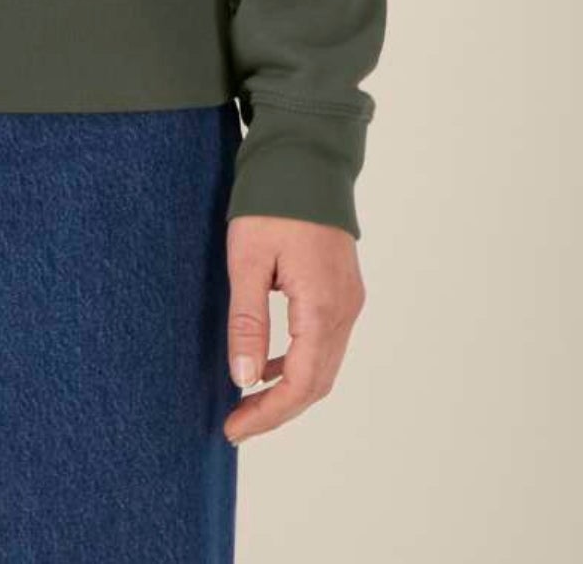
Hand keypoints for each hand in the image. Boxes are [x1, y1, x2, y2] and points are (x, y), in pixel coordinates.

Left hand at [223, 213, 365, 444]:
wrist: (306, 154)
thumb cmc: (272, 201)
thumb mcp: (247, 259)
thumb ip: (248, 321)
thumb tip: (244, 379)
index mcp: (322, 306)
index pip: (301, 385)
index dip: (268, 414)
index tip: (234, 429)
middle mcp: (345, 309)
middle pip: (317, 383)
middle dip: (277, 409)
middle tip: (237, 424)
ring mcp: (349, 299)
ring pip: (324, 365)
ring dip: (289, 389)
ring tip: (248, 400)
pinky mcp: (343, 288)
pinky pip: (326, 341)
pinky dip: (299, 362)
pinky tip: (269, 362)